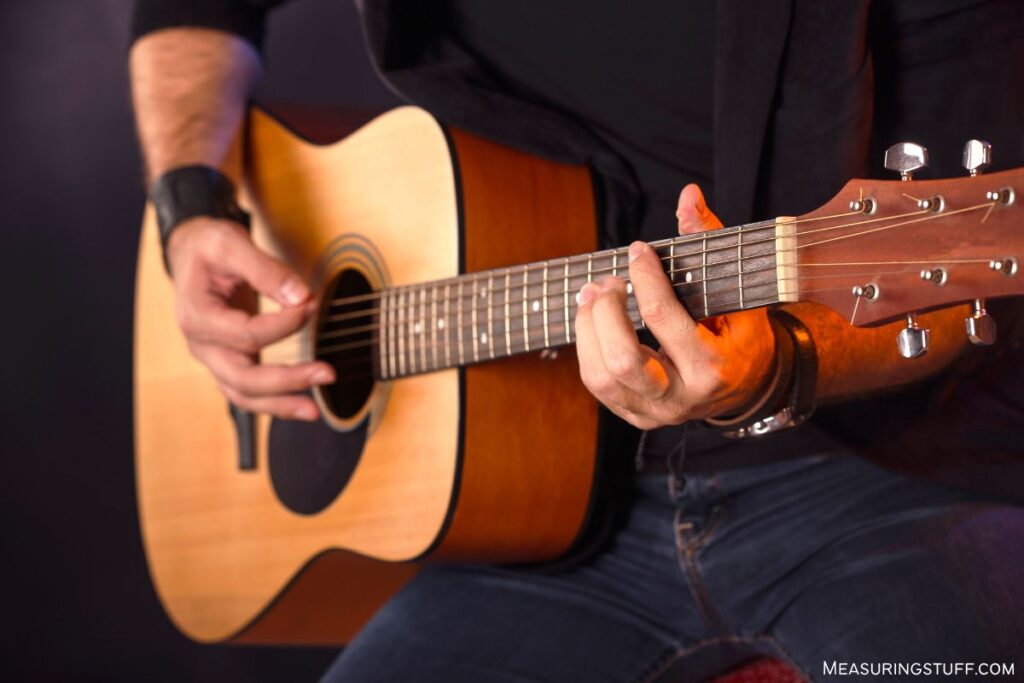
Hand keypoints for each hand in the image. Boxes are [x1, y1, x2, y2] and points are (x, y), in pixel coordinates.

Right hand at [166, 217, 334, 420]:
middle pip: (242, 378)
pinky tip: (301, 404)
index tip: (312, 305)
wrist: (192, 253)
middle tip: (327, 373)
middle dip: (287, 380)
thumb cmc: (208, 247)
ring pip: (243, 395)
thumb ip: (266, 269)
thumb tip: (301, 296)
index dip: (285, 324)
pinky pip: (248, 392)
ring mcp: (213, 357)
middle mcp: (202, 345)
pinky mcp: (228, 361)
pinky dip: (274, 402)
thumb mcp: (231, 243)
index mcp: (197, 316)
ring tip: (314, 411)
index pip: (246, 334)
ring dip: (281, 404)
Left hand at [573, 185, 774, 429]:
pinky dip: (587, 345)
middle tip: (607, 281)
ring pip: (600, 376)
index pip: (663, 318)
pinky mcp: (633, 415)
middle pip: (621, 359)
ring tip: (591, 294)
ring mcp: (655, 412)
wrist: (747, 385)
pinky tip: (592, 318)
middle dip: (605, 311)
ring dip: (586, 328)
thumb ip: (710, 241)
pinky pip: (595, 383)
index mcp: (713, 367)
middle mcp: (682, 397)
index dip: (644, 278)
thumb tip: (688, 196)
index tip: (637, 250)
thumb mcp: (736, 289)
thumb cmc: (740, 331)